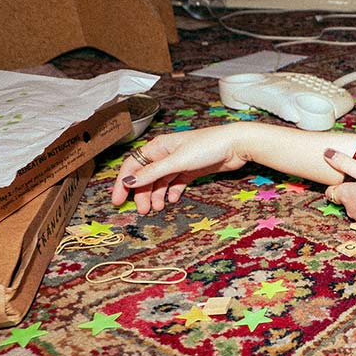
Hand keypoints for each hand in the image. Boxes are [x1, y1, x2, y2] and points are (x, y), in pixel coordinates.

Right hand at [113, 124, 250, 213]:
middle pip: (146, 176)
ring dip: (157, 195)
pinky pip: (176, 183)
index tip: (118, 201)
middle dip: (142, 193)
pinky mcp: (192, 170)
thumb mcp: (177, 161)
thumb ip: (153, 172)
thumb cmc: (208, 147)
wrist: (237, 145)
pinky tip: (173, 200)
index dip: (123, 183)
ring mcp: (179, 162)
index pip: (132, 166)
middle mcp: (166, 154)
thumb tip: (128, 180)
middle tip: (143, 210)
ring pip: (161, 181)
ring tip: (158, 208)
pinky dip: (172, 192)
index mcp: (158, 147)